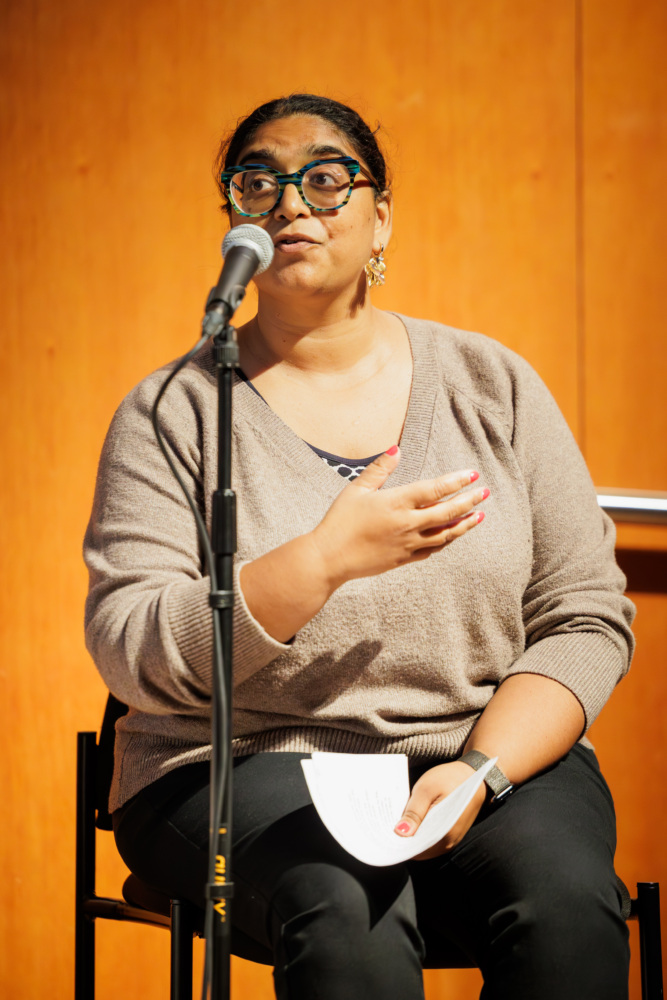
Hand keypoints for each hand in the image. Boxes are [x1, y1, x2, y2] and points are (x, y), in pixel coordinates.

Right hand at [310, 447, 487, 589]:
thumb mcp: (356, 490)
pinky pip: (432, 549)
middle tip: (485, 492)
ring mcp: (407, 544)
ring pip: (445, 534)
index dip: (456, 481)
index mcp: (396, 503)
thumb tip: (396, 449)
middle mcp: (407, 524)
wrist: (329, 558)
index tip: (472, 475)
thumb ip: (380, 469)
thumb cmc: (339, 521)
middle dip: (469, 501)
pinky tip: (453, 534)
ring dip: (464, 524)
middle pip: (447, 512)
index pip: (434, 490)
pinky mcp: (404, 559)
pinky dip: (446, 540)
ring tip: (479, 515)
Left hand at [393, 761, 485, 858]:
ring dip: (410, 835)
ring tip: (395, 821)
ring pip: (424, 845)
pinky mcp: (450, 833)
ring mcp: (451, 839)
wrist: (475, 774)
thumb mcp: (427, 790)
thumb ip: (414, 812)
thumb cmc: (450, 778)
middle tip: (385, 826)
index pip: (415, 850)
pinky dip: (419, 831)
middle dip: (402, 840)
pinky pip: (431, 838)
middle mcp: (449, 842)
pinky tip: (410, 820)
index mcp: (444, 834)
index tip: (382, 836)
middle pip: (418, 849)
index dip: (398, 844)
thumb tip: (400, 833)